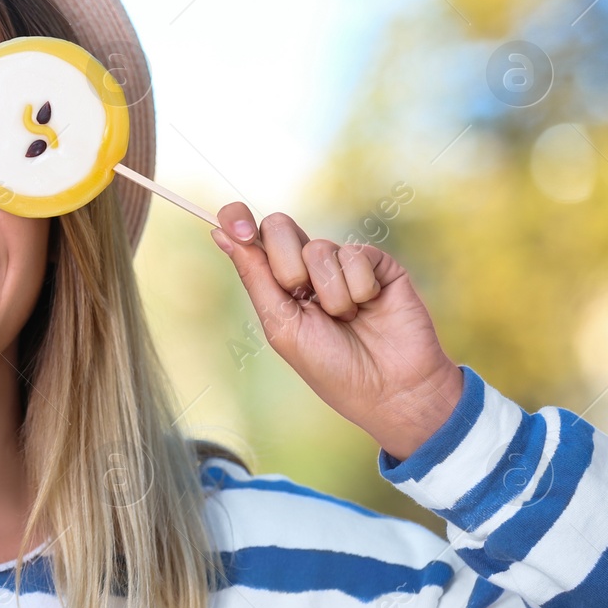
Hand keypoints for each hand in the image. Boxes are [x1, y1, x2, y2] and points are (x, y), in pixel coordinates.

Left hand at [209, 203, 464, 460]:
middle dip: (287, 268)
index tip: (239, 232)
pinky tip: (370, 307)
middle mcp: (307, 266)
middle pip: (279, 226)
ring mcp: (342, 261)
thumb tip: (219, 232)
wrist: (388, 388)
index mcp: (277, 282)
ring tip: (346, 318)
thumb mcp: (281, 325)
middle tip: (304, 300)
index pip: (250, 234)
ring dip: (329, 294)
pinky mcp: (377, 262)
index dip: (238, 220)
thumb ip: (255, 276)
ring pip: (318, 247)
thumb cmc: (330, 366)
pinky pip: (355, 254)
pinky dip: (359, 289)